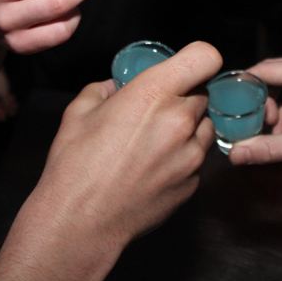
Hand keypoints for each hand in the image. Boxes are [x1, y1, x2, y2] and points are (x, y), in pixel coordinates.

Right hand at [36, 41, 220, 242]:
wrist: (81, 222)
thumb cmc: (75, 166)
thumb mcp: (79, 112)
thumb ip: (104, 89)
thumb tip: (115, 86)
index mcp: (153, 94)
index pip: (205, 57)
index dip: (197, 59)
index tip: (186, 68)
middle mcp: (179, 120)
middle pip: (204, 93)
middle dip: (185, 96)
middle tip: (159, 109)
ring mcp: (190, 155)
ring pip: (206, 126)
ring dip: (189, 126)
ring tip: (157, 139)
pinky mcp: (193, 183)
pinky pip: (197, 158)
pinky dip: (183, 157)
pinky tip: (155, 166)